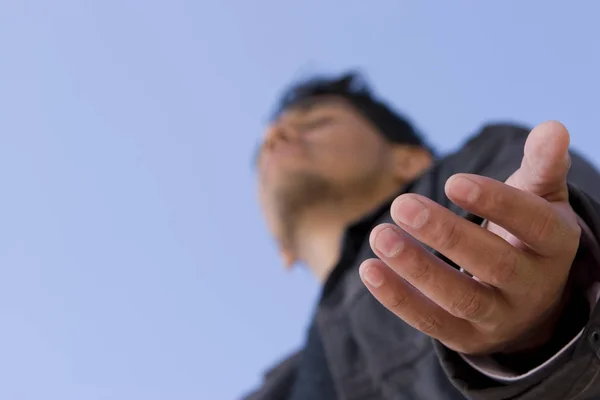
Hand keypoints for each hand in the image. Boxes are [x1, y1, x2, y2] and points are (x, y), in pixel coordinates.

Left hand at [359, 121, 581, 354]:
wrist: (528, 299)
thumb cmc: (525, 234)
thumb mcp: (540, 200)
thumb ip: (542, 166)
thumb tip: (553, 127)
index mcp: (554, 245)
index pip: (532, 224)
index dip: (496, 203)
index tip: (452, 181)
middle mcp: (532, 286)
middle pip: (493, 264)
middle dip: (446, 235)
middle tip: (402, 205)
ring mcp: (500, 317)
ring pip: (460, 298)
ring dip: (416, 268)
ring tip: (380, 235)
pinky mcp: (467, 337)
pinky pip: (432, 323)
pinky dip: (398, 298)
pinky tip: (370, 269)